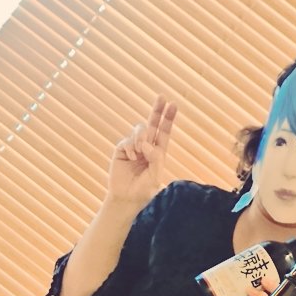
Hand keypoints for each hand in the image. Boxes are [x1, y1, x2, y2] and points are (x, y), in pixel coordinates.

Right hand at [107, 95, 176, 210]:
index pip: (164, 132)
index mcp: (158, 152)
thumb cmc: (144, 189)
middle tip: (162, 97)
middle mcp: (146, 147)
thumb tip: (146, 143)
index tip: (173, 104)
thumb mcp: (156, 175)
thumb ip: (156, 158)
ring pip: (139, 130)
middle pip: (152, 124)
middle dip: (157, 110)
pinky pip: (127, 141)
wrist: (127, 198)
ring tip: (140, 152)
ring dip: (141, 138)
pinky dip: (131, 148)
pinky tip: (132, 158)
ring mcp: (133, 147)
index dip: (168, 118)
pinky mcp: (122, 150)